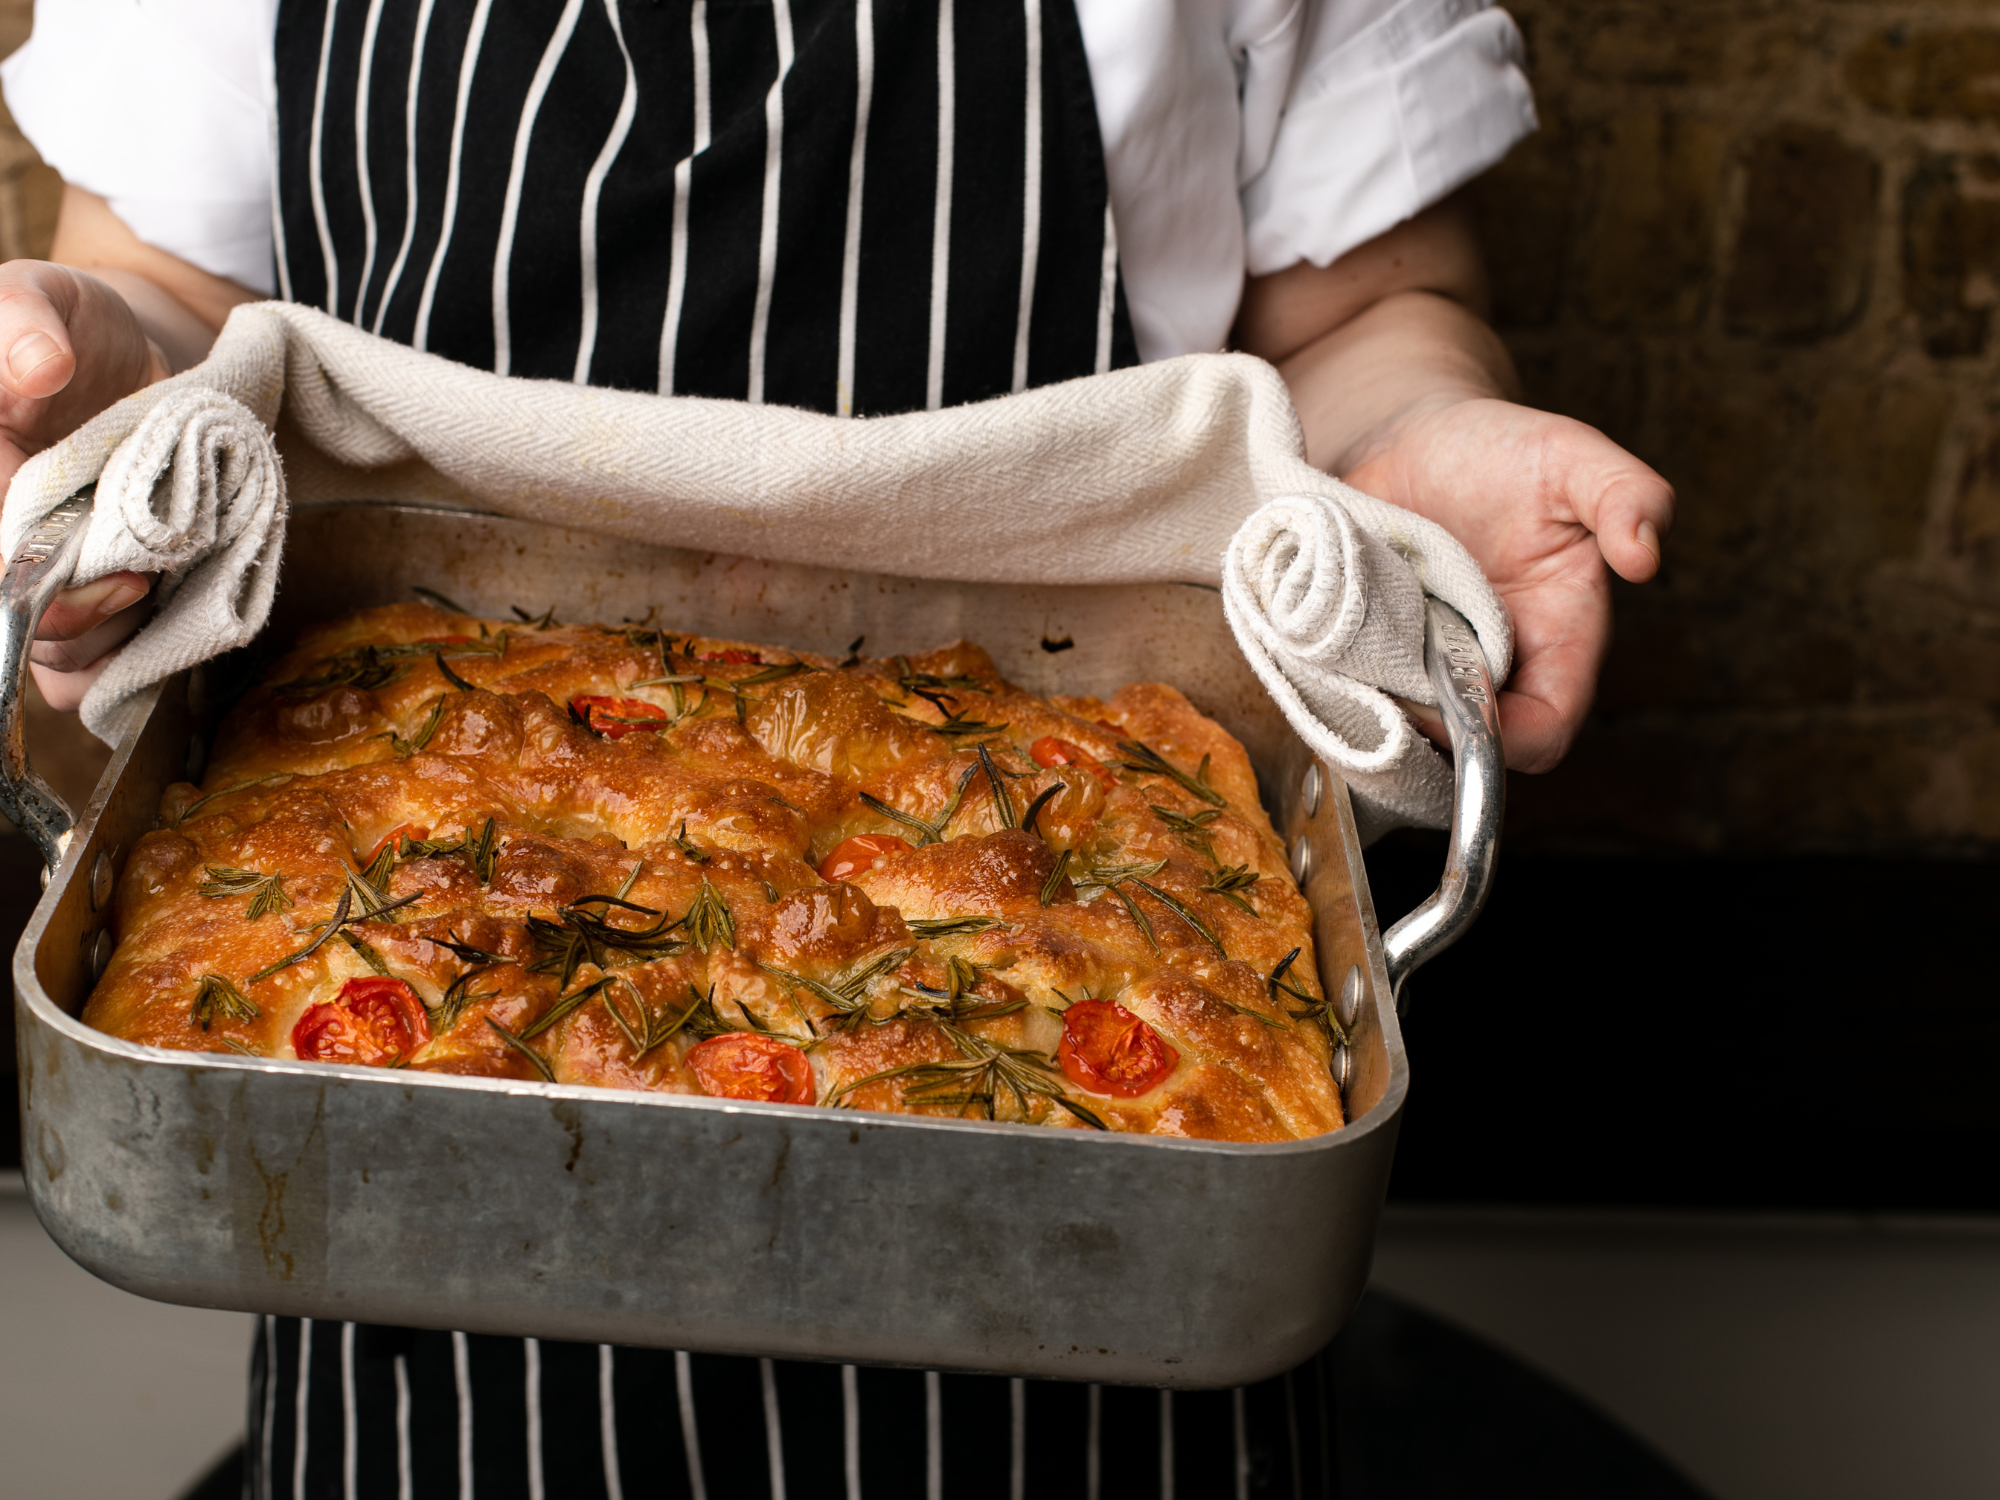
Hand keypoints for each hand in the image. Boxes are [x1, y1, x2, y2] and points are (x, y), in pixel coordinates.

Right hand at [0, 259, 165, 711]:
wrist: (130, 359)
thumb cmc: (68, 326)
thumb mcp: (39, 297)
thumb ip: (24, 321)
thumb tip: (42, 367)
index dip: (36, 576)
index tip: (107, 563)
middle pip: (17, 620)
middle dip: (80, 612)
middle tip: (144, 579)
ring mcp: (35, 581)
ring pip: (57, 657)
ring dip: (115, 636)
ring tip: (160, 585)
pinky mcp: (85, 609)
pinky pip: (86, 677)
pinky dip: (128, 667)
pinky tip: (163, 623)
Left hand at [1341, 394, 1672, 771]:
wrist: (1412, 435)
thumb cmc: (1503, 450)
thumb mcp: (1572, 456)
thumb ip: (1626, 495)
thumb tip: (1646, 554)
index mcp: (1558, 640)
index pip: (1544, 733)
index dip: (1500, 740)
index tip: (1444, 705)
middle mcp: (1493, 671)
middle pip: (1464, 749)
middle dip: (1419, 729)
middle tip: (1369, 676)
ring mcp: (1426, 673)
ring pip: (1402, 735)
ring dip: (1368, 710)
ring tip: (1337, 654)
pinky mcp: (1370, 662)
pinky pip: (1352, 701)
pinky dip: (1330, 684)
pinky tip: (1309, 644)